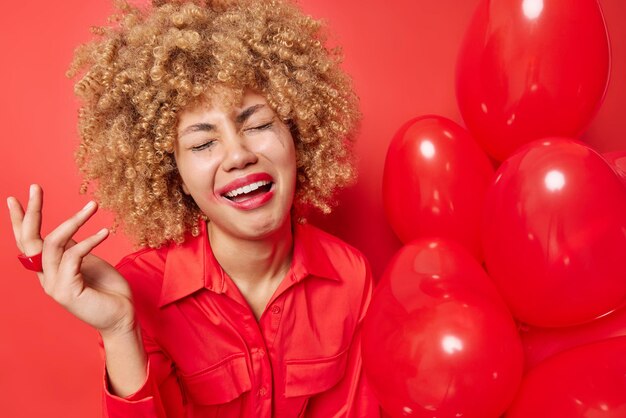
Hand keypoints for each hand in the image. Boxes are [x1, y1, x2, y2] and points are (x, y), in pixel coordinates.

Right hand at [7, 184, 135, 337]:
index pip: (27, 242)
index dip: (20, 220)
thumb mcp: (87, 261)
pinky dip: (90, 241)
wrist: (122, 316)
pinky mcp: (67, 291)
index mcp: (48, 269)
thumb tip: (66, 229)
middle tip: (35, 187)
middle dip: (31, 212)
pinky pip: (73, 257)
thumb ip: (72, 248)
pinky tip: (105, 232)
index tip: (15, 198)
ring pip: (53, 244)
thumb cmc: (107, 289)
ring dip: (74, 220)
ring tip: (93, 206)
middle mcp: (46, 277)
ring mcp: (54, 286)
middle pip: (29, 240)